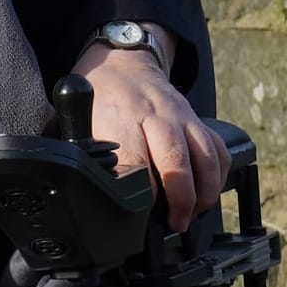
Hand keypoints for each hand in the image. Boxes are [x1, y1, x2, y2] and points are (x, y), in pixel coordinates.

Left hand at [71, 40, 229, 233]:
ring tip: (192, 214)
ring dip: (204, 193)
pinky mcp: (198, 120)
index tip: (139, 214)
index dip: (141, 194)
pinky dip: (218, 177)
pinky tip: (206, 194)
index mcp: (119, 117)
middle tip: (175, 222)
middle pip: (176, 162)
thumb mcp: (77, 122)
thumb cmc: (99, 98)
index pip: (134, 163)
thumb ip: (78, 153)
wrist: (122, 63)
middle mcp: (155, 116)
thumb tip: (68, 185)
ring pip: (206, 157)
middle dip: (180, 200)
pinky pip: (218, 150)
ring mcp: (182, 116)